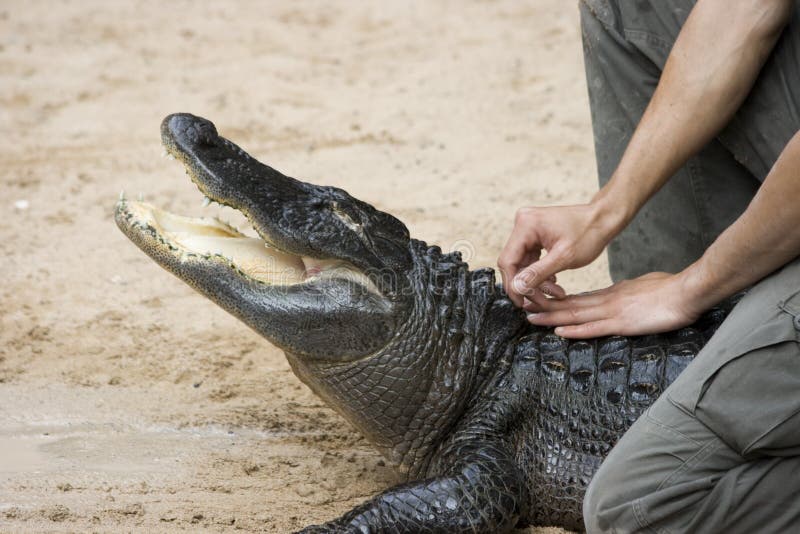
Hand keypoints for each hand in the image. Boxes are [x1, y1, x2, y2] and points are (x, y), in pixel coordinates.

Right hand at [497, 203, 619, 306]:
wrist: (604, 219)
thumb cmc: (589, 233)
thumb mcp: (564, 258)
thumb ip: (537, 274)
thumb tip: (517, 288)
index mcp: (526, 225)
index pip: (508, 261)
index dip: (512, 285)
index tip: (521, 302)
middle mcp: (522, 223)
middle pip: (514, 263)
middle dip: (527, 285)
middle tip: (542, 302)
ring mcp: (528, 228)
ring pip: (523, 264)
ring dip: (536, 281)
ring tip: (555, 293)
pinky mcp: (535, 235)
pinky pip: (530, 259)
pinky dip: (540, 273)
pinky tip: (553, 282)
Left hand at [525, 272, 703, 337]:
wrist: (686, 291)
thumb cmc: (670, 289)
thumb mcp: (642, 288)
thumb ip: (628, 294)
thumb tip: (621, 297)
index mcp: (613, 293)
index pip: (581, 298)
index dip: (560, 301)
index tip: (542, 301)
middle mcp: (607, 300)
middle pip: (572, 305)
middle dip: (547, 307)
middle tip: (525, 307)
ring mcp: (613, 312)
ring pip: (576, 315)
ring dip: (552, 318)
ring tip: (531, 318)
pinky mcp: (623, 323)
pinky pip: (594, 328)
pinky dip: (575, 330)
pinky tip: (559, 332)